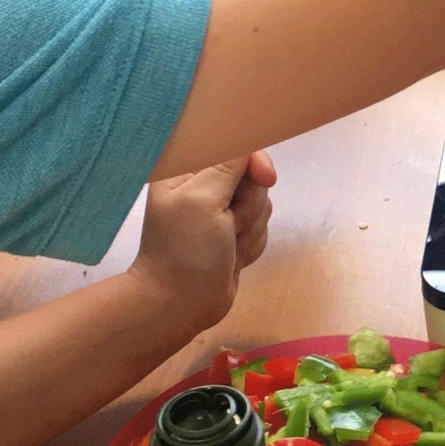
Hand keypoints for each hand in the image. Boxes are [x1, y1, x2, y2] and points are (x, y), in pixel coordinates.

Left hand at [129, 152, 275, 331]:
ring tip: (227, 246)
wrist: (180, 306)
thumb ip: (228, 165)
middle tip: (228, 225)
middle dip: (249, 205)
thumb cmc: (184, 250)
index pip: (234, 146)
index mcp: (185, 171)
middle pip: (253, 177)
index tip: (264, 178)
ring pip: (261, 204)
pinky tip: (232, 258)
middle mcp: (202, 187)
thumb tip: (250, 139)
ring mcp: (219, 212)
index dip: (254, 161)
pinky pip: (261, 227)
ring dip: (250, 228)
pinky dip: (251, 243)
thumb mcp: (202, 200)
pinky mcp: (232, 234)